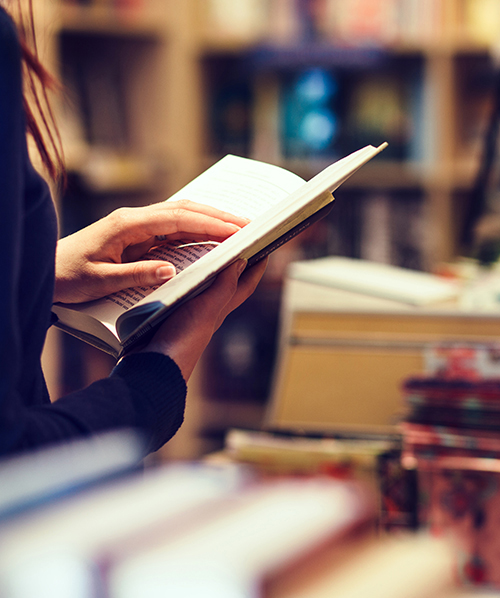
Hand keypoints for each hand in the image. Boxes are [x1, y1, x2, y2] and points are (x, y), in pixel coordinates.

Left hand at [54, 200, 248, 303]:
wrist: (46, 269)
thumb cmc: (67, 275)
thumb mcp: (100, 280)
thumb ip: (137, 274)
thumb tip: (172, 270)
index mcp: (128, 225)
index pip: (178, 219)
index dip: (210, 223)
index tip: (236, 230)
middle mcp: (135, 219)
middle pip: (185, 210)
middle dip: (218, 216)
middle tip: (248, 225)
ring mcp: (137, 224)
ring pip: (181, 215)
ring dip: (210, 220)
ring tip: (237, 228)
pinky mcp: (138, 234)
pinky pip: (173, 227)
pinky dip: (195, 229)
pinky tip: (210, 235)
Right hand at [138, 258, 267, 380]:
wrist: (153, 367)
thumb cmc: (183, 341)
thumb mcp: (207, 309)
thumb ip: (224, 287)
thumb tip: (242, 262)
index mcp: (220, 309)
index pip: (245, 285)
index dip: (257, 267)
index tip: (265, 248)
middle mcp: (207, 310)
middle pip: (225, 283)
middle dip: (232, 263)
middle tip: (235, 242)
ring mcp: (187, 313)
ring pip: (201, 285)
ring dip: (204, 268)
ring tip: (203, 248)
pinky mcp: (168, 314)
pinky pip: (178, 291)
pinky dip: (179, 278)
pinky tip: (171, 270)